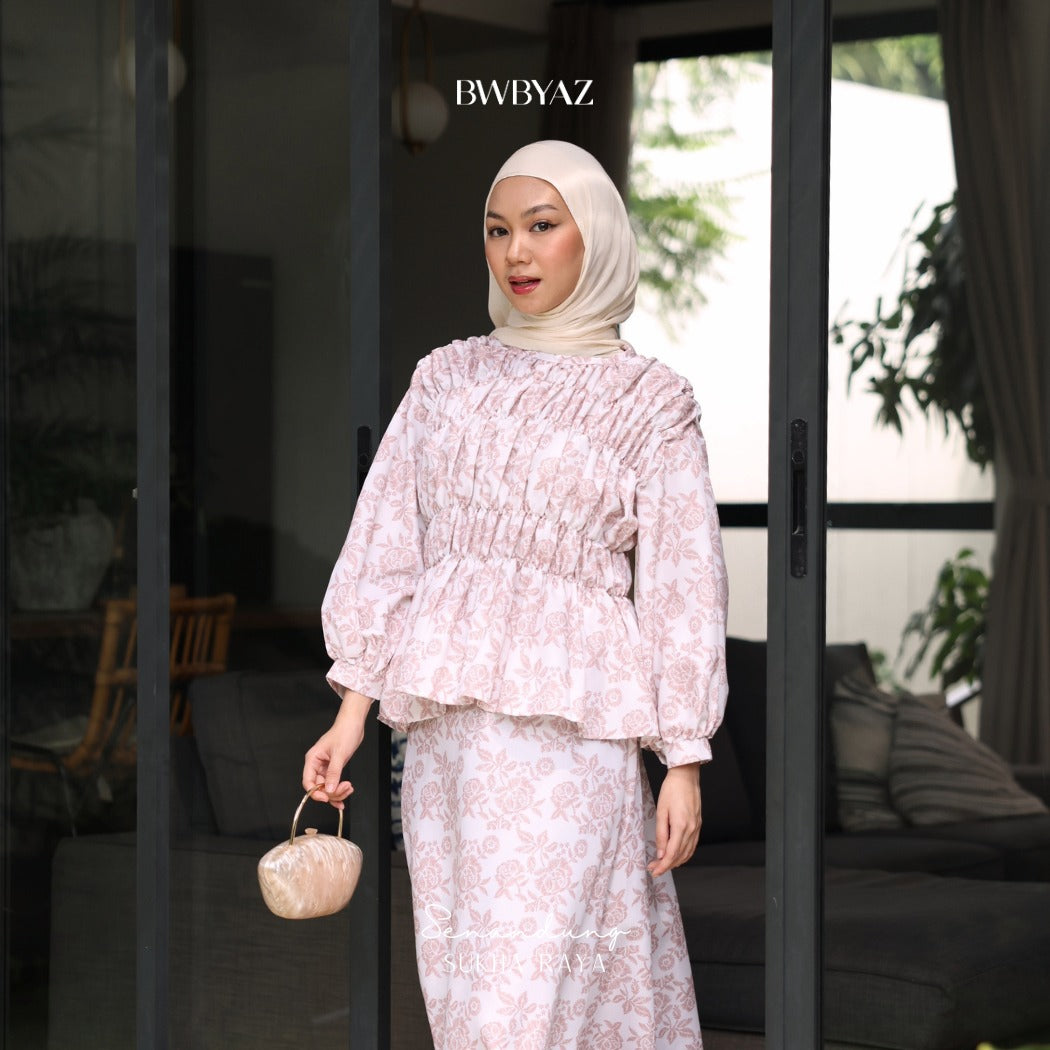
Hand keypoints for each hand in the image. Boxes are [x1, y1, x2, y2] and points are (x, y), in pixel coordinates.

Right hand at [302, 688, 371, 809]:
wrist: (353, 724)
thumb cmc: (344, 732)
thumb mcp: (339, 754)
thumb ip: (334, 773)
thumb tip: (330, 789)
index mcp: (312, 759)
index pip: (308, 782)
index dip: (315, 792)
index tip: (326, 798)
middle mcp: (317, 764)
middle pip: (319, 787)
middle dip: (332, 792)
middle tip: (345, 789)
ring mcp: (325, 767)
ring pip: (327, 787)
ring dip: (338, 792)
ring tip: (349, 788)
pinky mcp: (333, 768)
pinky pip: (334, 783)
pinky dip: (340, 789)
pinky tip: (346, 790)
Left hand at [647, 763, 701, 877]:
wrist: (686, 776)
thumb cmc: (671, 790)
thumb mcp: (661, 811)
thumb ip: (661, 834)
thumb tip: (661, 854)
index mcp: (681, 826)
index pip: (672, 854)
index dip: (663, 866)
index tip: (654, 871)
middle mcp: (692, 829)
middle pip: (680, 856)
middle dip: (667, 865)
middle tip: (654, 868)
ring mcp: (697, 827)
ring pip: (688, 852)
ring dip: (676, 861)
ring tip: (663, 864)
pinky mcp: (698, 824)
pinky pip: (692, 845)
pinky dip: (684, 854)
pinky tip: (677, 855)